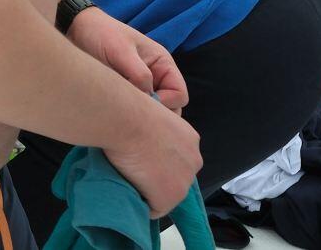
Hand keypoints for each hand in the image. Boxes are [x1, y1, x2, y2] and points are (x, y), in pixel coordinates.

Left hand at [67, 5, 188, 113]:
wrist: (76, 28)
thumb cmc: (101, 33)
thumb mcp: (121, 51)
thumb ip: (138, 74)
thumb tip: (149, 100)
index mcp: (162, 64)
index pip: (180, 95)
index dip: (167, 103)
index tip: (145, 104)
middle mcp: (156, 77)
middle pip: (170, 107)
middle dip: (154, 113)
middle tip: (131, 110)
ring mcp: (141, 86)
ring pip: (151, 111)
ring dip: (140, 113)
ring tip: (120, 107)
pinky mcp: (126, 92)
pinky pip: (135, 109)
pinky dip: (128, 113)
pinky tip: (113, 109)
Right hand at [102, 100, 201, 218]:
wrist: (127, 121)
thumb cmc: (132, 111)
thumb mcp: (152, 114)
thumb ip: (156, 130)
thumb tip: (143, 136)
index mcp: (191, 140)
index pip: (177, 159)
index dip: (158, 160)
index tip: (142, 156)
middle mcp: (194, 162)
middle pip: (175, 178)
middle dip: (158, 176)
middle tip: (134, 166)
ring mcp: (183, 182)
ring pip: (166, 194)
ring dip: (150, 190)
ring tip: (128, 177)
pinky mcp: (167, 198)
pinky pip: (153, 209)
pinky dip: (141, 204)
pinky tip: (128, 189)